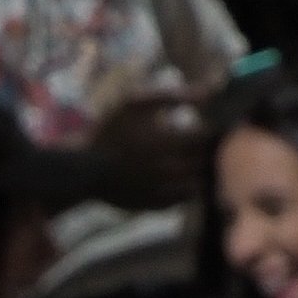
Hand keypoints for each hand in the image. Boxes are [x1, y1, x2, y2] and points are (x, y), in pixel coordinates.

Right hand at [87, 90, 208, 206]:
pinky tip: (179, 175)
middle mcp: (170, 169)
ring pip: (201, 180)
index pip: (209, 135)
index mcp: (169, 141)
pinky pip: (186, 197)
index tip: (211, 122)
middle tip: (206, 140)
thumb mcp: (135, 104)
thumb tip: (210, 92)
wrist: (82, 171)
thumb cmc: (109, 132)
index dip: (215, 128)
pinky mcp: (158, 205)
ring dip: (203, 169)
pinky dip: (188, 186)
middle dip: (211, 149)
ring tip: (194, 158)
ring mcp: (165, 190)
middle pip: (209, 159)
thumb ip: (174, 95)